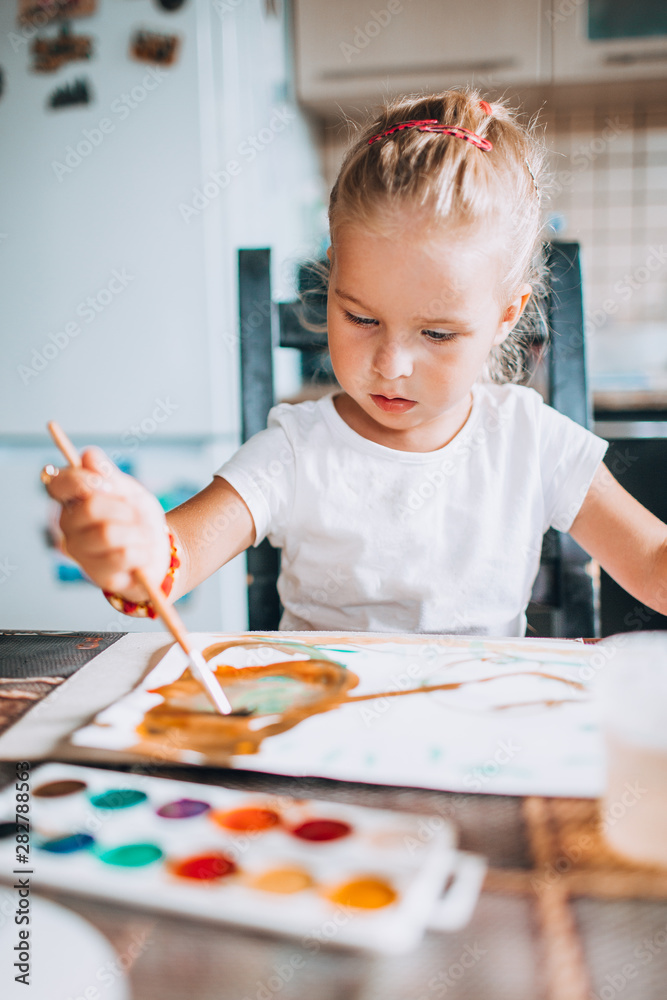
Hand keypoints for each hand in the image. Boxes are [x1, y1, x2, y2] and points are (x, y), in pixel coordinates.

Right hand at [42, 447, 170, 601]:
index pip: (57, 483)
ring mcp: (82, 553)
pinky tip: (142, 554)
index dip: (82, 480)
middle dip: (124, 508)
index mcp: (72, 501)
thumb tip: (88, 456)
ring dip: (137, 531)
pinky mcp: (99, 576)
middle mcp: (69, 527)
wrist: (161, 549)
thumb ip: (108, 474)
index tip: (108, 484)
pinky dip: (142, 551)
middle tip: (134, 515)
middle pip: (90, 507)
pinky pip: (124, 556)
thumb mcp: (128, 490)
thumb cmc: (138, 518)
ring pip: (108, 533)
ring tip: (141, 536)